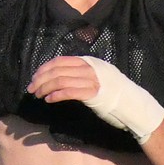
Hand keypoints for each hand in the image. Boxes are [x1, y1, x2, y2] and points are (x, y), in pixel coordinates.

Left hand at [28, 55, 163, 143]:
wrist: (132, 103)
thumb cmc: (113, 92)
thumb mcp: (97, 75)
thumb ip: (80, 72)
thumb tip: (59, 75)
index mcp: (87, 61)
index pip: (60, 61)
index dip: (44, 68)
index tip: (34, 77)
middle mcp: (88, 68)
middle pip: (57, 70)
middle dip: (40, 79)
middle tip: (31, 89)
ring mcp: (91, 80)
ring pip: (60, 80)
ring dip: (45, 88)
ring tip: (38, 95)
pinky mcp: (92, 94)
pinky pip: (69, 92)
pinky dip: (56, 95)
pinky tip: (49, 100)